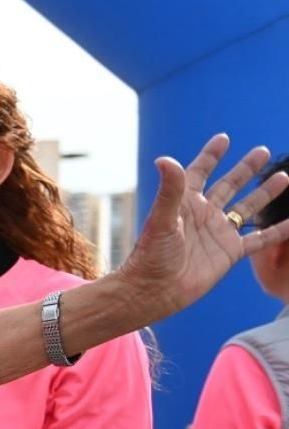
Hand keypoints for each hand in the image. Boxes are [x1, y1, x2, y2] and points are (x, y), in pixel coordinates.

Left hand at [119, 137, 288, 317]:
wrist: (155, 290)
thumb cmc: (152, 255)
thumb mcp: (162, 219)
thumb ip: (170, 189)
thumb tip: (164, 158)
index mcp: (186, 202)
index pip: (200, 172)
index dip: (211, 156)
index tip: (224, 138)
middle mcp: (204, 214)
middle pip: (229, 185)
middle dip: (246, 168)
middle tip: (262, 151)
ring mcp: (219, 232)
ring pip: (248, 207)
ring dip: (264, 193)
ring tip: (283, 176)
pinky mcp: (230, 252)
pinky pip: (259, 239)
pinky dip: (277, 231)